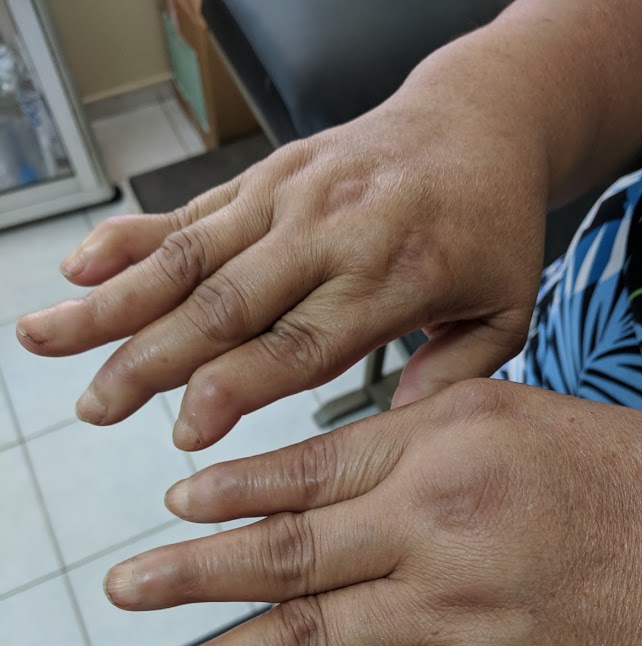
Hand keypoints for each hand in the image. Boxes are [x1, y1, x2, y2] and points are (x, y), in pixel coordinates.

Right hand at [16, 38, 548, 446]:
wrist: (481, 118)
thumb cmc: (491, 225)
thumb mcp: (505, 311)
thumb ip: (451, 377)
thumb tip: (389, 440)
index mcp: (395, 276)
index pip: (298, 345)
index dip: (235, 390)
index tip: (182, 435)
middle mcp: (330, 231)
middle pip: (224, 304)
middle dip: (148, 359)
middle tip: (94, 408)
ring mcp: (290, 195)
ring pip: (188, 256)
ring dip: (113, 300)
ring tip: (45, 336)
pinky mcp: (267, 174)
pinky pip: (191, 211)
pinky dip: (131, 238)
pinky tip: (81, 265)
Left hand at [105, 380, 641, 645]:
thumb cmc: (611, 477)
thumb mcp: (508, 416)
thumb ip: (409, 435)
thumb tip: (322, 465)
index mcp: (439, 447)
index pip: (309, 469)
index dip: (234, 491)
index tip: (176, 504)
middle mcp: (431, 528)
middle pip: (288, 558)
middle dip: (193, 577)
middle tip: (125, 589)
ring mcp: (446, 618)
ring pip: (307, 644)